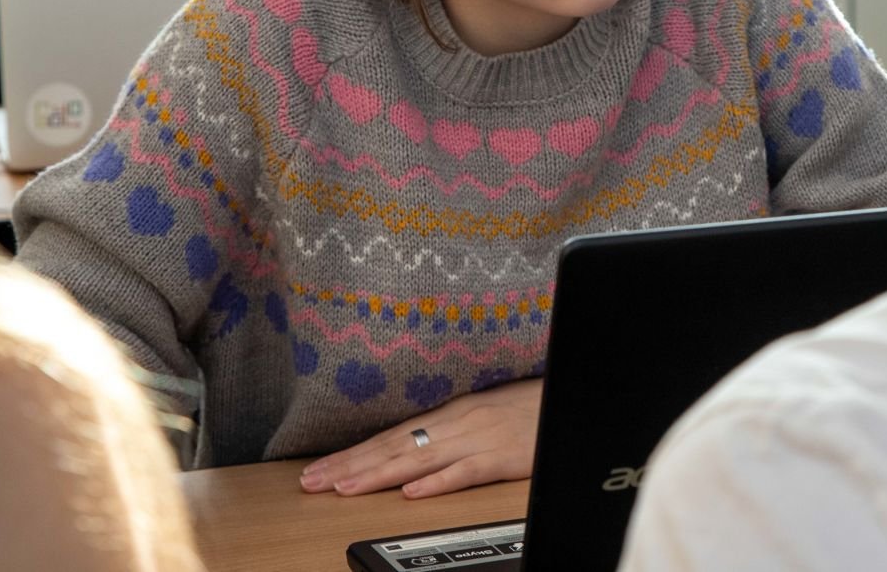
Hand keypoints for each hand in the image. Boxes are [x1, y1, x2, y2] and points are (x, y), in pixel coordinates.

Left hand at [299, 377, 542, 497]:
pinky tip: (412, 492)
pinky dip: (438, 482)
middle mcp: (458, 422)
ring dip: (378, 474)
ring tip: (345, 489)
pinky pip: (467, 471)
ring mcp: (480, 439)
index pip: (391, 435)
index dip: (353, 453)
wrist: (574, 394)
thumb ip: (449, 428)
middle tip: (312, 482)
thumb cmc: (532, 406)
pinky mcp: (504, 457)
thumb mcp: (484, 411)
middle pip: (395, 447)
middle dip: (351, 465)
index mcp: (451, 412)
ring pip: (420, 458)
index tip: (320, 469)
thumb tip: (411, 445)